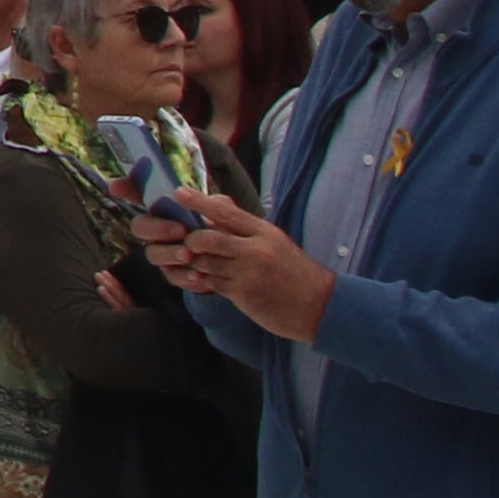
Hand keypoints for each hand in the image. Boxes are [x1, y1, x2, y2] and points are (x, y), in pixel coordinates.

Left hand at [140, 190, 335, 340]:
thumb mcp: (275, 241)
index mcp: (264, 232)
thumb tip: (216, 204)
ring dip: (195, 262)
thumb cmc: (295, 271)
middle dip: (191, 240)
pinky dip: (203, 280)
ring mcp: (248, 274)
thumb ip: (245, 226)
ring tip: (196, 262)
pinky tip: (204, 280)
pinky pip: (211, 283)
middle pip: (208, 238)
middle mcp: (255, 250)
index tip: (179, 192)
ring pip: (205, 263)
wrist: (319, 305)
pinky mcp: (243, 295)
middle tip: (187, 242)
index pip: (225, 212)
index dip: (199, 201)